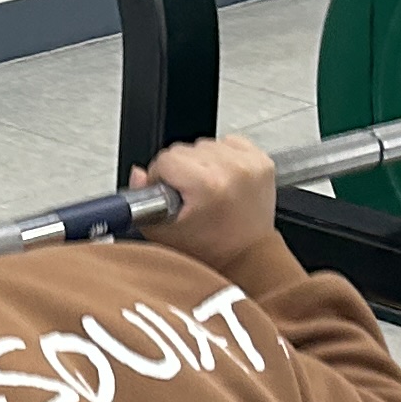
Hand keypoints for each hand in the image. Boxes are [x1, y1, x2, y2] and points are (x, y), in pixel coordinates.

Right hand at [136, 134, 276, 267]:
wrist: (248, 257)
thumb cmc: (210, 250)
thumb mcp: (163, 232)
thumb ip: (140, 200)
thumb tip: (139, 174)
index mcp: (208, 184)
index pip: (166, 159)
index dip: (161, 177)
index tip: (170, 193)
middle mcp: (232, 170)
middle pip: (186, 149)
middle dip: (182, 171)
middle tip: (191, 197)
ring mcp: (249, 164)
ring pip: (206, 145)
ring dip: (203, 163)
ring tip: (208, 190)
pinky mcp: (261, 161)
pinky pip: (229, 144)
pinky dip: (223, 159)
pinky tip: (223, 180)